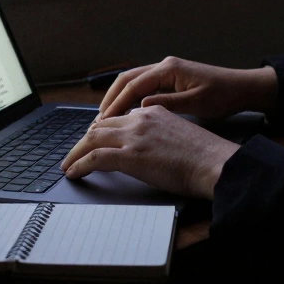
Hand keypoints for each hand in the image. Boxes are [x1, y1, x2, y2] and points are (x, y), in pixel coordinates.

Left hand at [60, 106, 239, 198]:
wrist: (215, 163)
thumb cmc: (206, 156)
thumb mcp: (180, 133)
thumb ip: (161, 133)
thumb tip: (151, 147)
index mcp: (154, 111)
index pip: (119, 116)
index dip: (102, 129)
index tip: (94, 139)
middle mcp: (141, 118)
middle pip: (101, 125)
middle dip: (84, 140)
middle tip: (75, 152)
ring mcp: (134, 136)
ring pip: (92, 139)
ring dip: (76, 152)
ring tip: (68, 164)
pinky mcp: (130, 156)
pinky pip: (94, 158)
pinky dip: (79, 165)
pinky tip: (74, 172)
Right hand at [97, 56, 277, 121]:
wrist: (242, 88)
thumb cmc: (223, 95)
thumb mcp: (197, 102)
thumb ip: (169, 103)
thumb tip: (141, 106)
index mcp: (169, 69)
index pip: (133, 85)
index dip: (117, 103)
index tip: (104, 121)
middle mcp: (164, 66)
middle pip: (127, 79)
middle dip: (110, 99)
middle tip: (97, 121)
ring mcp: (166, 71)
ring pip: (133, 82)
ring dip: (118, 99)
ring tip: (106, 119)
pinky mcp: (170, 79)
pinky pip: (143, 87)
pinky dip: (130, 99)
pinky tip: (125, 114)